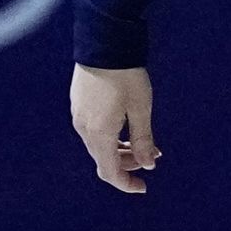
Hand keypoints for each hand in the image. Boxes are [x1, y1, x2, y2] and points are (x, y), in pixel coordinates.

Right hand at [72, 65, 160, 192]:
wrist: (104, 43)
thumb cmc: (126, 75)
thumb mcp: (141, 109)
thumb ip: (143, 140)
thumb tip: (149, 164)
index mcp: (99, 133)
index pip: (110, 171)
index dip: (126, 183)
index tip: (143, 187)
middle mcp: (84, 128)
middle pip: (104, 160)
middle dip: (127, 164)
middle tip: (151, 157)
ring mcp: (79, 116)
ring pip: (98, 145)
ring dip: (120, 150)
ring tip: (143, 142)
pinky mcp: (79, 105)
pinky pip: (94, 131)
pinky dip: (111, 136)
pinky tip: (126, 127)